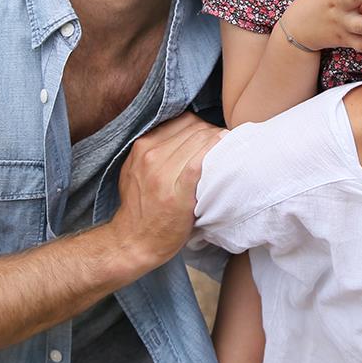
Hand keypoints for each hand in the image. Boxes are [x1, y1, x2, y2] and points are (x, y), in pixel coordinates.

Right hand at [110, 113, 226, 270]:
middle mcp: (150, 155)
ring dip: (218, 141)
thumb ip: (156, 149)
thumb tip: (187, 134)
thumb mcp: (137, 170)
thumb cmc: (141, 206)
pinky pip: (199, 163)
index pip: (183, 120)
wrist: (132, 242)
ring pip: (199, 140)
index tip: (211, 137)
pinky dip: (214, 152)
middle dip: (213, 132)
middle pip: (194, 128)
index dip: (202, 126)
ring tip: (228, 149)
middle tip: (225, 143)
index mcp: (142, 146)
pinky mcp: (176, 193)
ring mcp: (161, 174)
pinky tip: (224, 153)